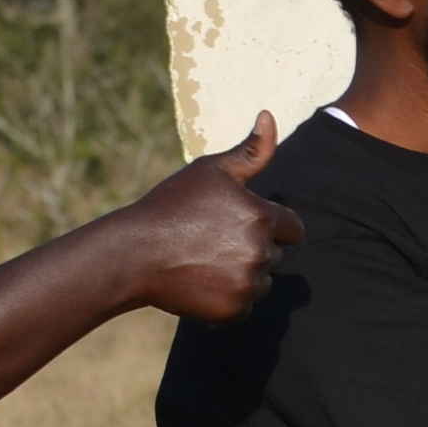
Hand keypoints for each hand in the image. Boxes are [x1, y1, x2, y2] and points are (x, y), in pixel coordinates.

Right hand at [121, 114, 303, 321]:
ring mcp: (248, 283)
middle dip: (254, 248)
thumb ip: (250, 151)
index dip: (273, 225)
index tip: (243, 223)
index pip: (294, 228)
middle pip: (277, 255)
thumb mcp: (210, 171)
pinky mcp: (234, 310)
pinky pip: (246, 305)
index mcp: (261, 216)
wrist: (133, 254)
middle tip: (213, 240)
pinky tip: (201, 281)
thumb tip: (268, 116)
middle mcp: (261, 252)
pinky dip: (229, 298)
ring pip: (263, 281)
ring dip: (244, 274)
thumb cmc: (171, 205)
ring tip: (205, 260)